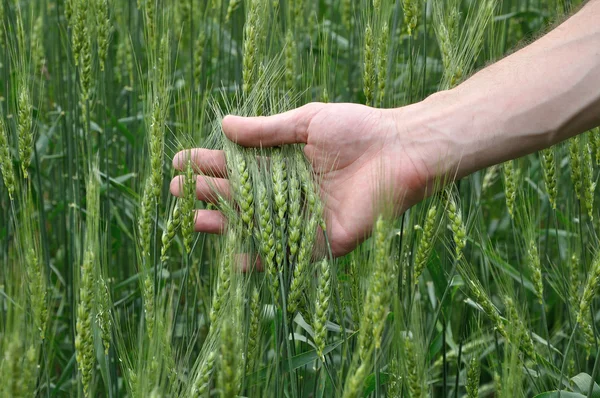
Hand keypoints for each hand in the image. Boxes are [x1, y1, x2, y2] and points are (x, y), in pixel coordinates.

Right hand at [170, 102, 437, 255]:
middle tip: (177, 190)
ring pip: (260, 224)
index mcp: (287, 163)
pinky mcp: (327, 239)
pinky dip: (263, 256)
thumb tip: (223, 124)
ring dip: (228, 223)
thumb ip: (266, 130)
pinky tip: (234, 253)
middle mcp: (293, 191)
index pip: (240, 165)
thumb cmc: (358, 129)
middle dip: (210, 193)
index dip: (210, 163)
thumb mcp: (306, 122)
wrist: (401, 149)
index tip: (179, 161)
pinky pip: (290, 252)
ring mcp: (307, 217)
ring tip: (196, 219)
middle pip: (244, 196)